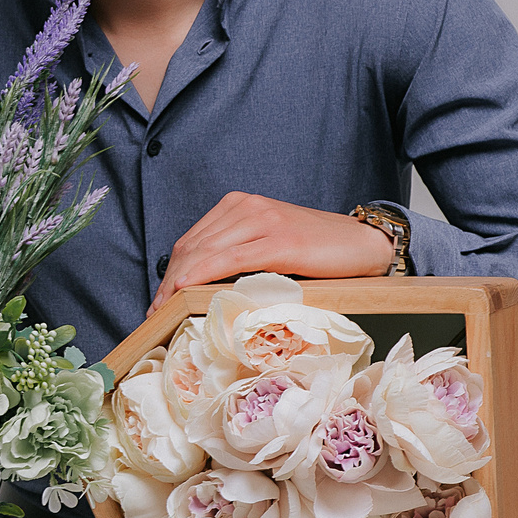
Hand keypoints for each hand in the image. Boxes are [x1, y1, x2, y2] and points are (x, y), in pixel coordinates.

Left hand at [152, 192, 395, 307]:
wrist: (362, 244)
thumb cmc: (315, 250)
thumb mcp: (266, 245)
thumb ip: (236, 253)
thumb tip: (197, 284)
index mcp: (238, 205)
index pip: (191, 240)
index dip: (169, 272)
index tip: (158, 300)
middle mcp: (247, 207)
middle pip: (192, 247)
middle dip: (168, 282)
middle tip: (155, 312)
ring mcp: (263, 221)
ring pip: (207, 252)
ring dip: (180, 283)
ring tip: (166, 310)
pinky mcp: (280, 241)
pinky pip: (232, 258)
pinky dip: (205, 274)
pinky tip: (188, 288)